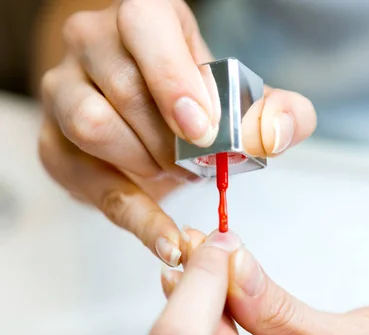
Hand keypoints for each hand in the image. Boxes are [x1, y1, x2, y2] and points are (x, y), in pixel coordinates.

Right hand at [39, 0, 315, 265]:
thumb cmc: (190, 109)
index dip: (172, 77)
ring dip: (145, 163)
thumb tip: (275, 135)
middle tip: (197, 164)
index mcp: (144, 20)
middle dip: (170, 140)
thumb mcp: (238, 104)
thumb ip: (272, 115)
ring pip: (93, 125)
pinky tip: (167, 239)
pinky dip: (137, 218)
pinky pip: (92, 184)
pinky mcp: (54, 145)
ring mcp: (64, 92)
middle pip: (123, 88)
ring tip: (170, 172)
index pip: (144, 26)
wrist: (148, 133)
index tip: (201, 130)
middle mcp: (92, 44)